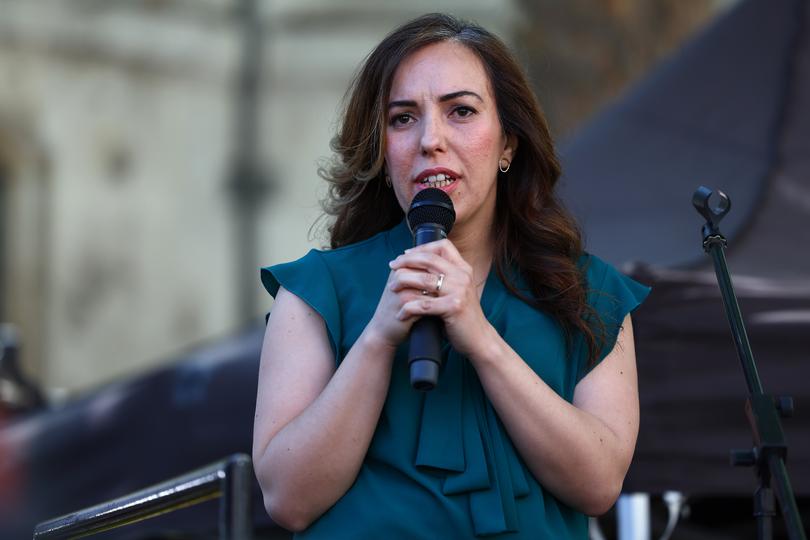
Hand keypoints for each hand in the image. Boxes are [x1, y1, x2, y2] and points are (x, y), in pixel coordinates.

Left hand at [387, 239, 493, 356]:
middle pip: (429, 259)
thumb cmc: (462, 315)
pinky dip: (408, 308)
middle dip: (406, 261)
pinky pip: (424, 304)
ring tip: (392, 287)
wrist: (478, 338)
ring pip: (423, 279)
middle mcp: (463, 276)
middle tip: (393, 266)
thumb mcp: (458, 290)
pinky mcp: (453, 307)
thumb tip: (419, 263)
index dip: (422, 247)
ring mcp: (459, 291)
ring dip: (403, 281)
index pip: (443, 246)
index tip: (406, 254)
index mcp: (463, 269)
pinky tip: (400, 313)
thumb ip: (445, 276)